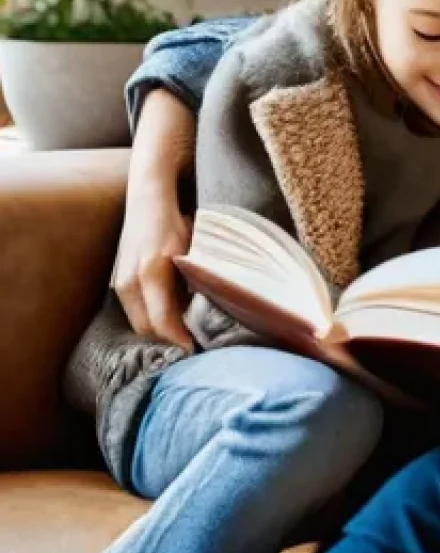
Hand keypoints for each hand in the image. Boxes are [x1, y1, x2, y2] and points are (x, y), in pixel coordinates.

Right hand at [113, 175, 194, 350]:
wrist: (149, 199)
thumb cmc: (178, 222)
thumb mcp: (193, 249)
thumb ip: (198, 278)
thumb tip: (206, 311)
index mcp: (151, 273)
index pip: (163, 322)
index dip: (179, 340)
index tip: (195, 352)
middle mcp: (131, 282)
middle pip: (147, 329)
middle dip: (168, 343)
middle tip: (194, 353)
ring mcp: (121, 282)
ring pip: (139, 322)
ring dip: (159, 335)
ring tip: (183, 342)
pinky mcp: (120, 282)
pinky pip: (135, 312)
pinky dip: (152, 321)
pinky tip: (170, 324)